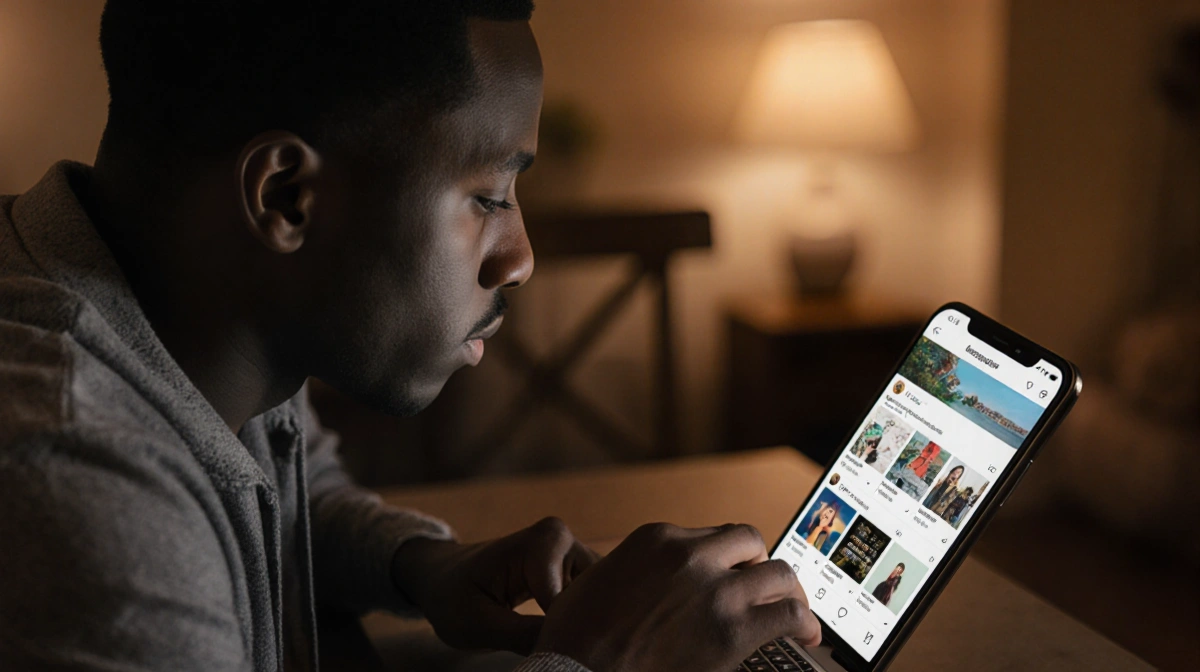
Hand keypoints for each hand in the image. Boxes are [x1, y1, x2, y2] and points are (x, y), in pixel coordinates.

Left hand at [391, 517, 598, 653]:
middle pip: (595, 596)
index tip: (546, 657)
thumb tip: (568, 654)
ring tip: (555, 648)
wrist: (442, 578)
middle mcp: (565, 539)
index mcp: (543, 542)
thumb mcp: (479, 624)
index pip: (576, 601)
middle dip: (580, 630)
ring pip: (598, 601)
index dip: (565, 637)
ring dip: (582, 628)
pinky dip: (581, 624)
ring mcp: (571, 551)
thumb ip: (524, 636)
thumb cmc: (452, 598)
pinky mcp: (574, 568)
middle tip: (557, 657)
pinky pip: (593, 600)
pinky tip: (562, 639)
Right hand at [535, 522, 820, 671]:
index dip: (725, 558)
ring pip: (778, 572)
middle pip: (748, 542)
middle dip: (760, 565)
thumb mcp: (594, 582)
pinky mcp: (732, 630)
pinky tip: (807, 636)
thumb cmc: (576, 640)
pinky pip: (789, 615)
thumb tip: (644, 581)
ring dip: (789, 592)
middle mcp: (689, 554)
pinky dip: (805, 624)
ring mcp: (714, 590)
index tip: (731, 574)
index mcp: (656, 538)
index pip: (710, 535)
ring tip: (795, 611)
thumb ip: (629, 569)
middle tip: (765, 588)